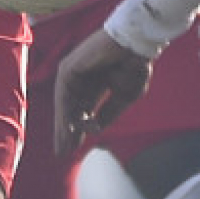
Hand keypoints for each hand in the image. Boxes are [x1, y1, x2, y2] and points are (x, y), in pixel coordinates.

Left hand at [54, 28, 153, 155]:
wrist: (137, 44)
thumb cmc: (135, 65)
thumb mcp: (123, 96)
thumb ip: (108, 113)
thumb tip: (95, 129)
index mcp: (95, 83)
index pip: (82, 110)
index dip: (79, 130)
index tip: (75, 149)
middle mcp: (81, 78)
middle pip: (70, 110)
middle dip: (66, 132)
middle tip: (62, 153)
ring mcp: (73, 71)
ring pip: (64, 105)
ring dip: (63, 126)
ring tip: (62, 147)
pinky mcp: (69, 68)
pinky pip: (63, 95)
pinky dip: (63, 113)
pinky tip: (66, 130)